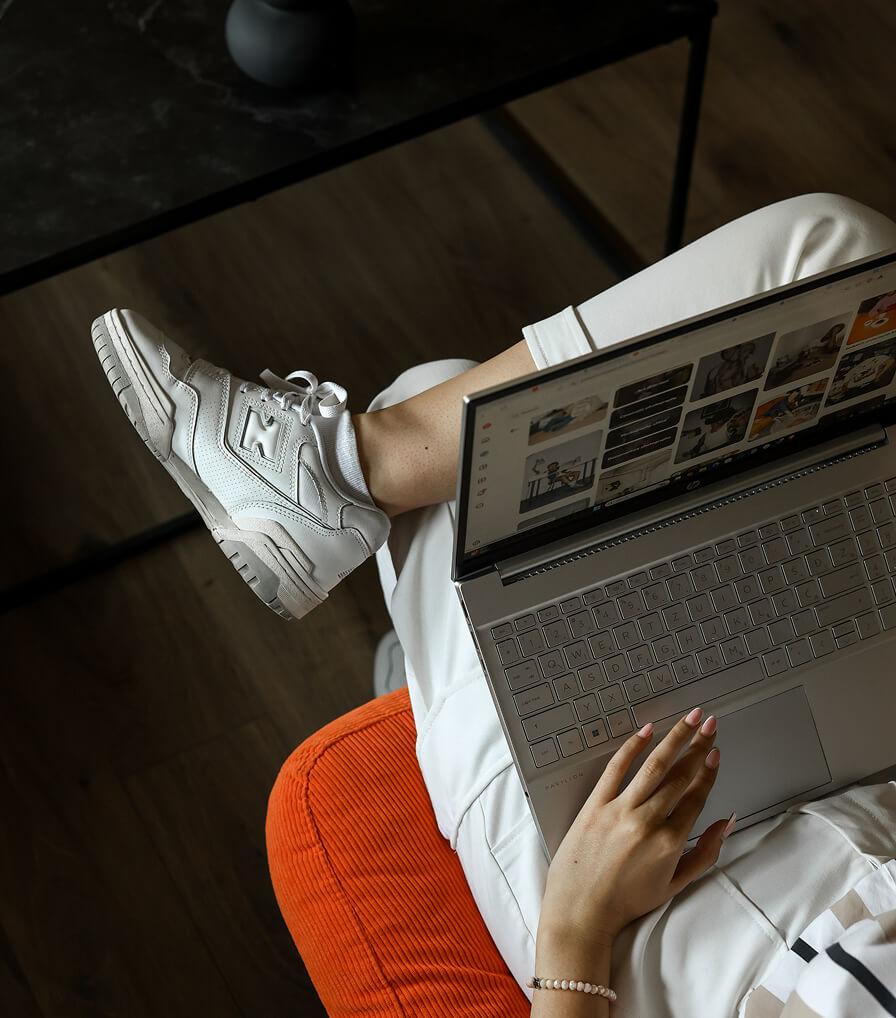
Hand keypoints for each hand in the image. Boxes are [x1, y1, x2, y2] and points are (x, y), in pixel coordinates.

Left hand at [538, 708, 731, 949]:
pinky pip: (615, 768)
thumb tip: (726, 823)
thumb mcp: (674, 885)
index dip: (708, 771)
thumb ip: (705, 853)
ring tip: (689, 719)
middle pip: (679, 775)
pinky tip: (646, 730)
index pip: (696, 797)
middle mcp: (647, 822)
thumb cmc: (625, 901)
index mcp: (670, 843)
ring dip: (675, 738)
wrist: (580, 910)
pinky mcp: (594, 805)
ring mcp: (619, 810)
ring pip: (653, 766)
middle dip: (698, 746)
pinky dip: (632, 747)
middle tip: (709, 724)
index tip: (716, 752)